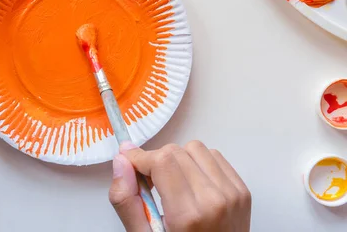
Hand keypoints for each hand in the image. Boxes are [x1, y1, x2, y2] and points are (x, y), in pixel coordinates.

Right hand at [109, 141, 250, 231]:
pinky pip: (214, 156)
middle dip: (156, 162)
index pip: (161, 161)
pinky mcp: (242, 190)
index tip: (131, 165)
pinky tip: (192, 184)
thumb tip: (121, 160)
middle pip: (175, 151)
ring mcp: (232, 194)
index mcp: (188, 215)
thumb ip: (126, 200)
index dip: (139, 158)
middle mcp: (214, 200)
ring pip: (194, 148)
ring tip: (174, 184)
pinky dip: (198, 163)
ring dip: (178, 160)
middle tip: (151, 184)